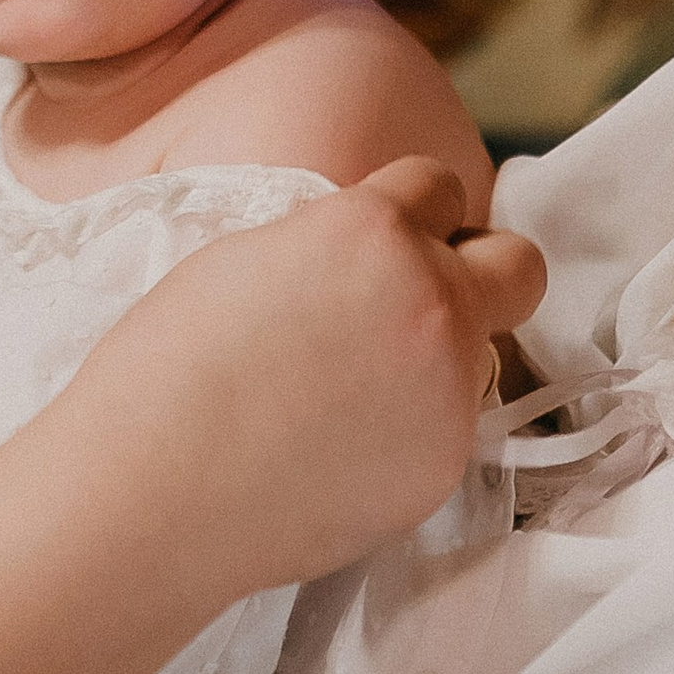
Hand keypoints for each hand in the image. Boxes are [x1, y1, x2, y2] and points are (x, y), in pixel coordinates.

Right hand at [60, 157, 545, 605]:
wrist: (153, 489)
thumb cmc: (168, 366)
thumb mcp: (249, 256)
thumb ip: (335, 246)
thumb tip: (369, 263)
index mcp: (375, 231)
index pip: (441, 184)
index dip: (408, 212)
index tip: (383, 240)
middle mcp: (432, 303)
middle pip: (520, 265)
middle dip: (483, 272)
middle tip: (424, 299)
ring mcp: (448, 391)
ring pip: (485, 357)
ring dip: (439, 359)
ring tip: (353, 393)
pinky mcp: (443, 466)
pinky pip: (448, 429)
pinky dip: (410, 431)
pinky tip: (338, 448)